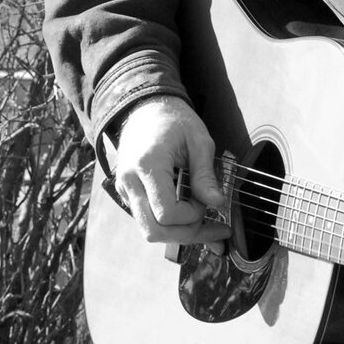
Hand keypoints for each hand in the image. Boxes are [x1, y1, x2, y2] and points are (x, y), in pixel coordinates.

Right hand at [112, 95, 229, 247]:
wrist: (147, 109)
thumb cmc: (175, 120)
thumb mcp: (199, 140)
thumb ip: (206, 174)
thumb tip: (218, 203)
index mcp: (148, 165)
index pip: (166, 212)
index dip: (192, 215)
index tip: (208, 202)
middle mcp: (130, 182)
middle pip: (153, 230)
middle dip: (186, 234)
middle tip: (214, 226)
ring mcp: (126, 190)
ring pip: (148, 230)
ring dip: (179, 234)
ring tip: (208, 225)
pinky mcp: (129, 194)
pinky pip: (148, 220)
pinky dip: (171, 226)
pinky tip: (194, 220)